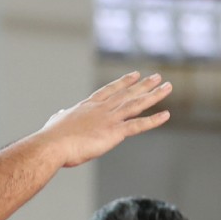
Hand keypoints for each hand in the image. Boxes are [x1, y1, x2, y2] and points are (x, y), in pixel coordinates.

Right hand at [40, 72, 173, 167]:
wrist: (53, 145)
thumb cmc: (52, 137)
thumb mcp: (56, 121)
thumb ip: (61, 116)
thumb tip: (59, 113)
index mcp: (88, 106)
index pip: (110, 90)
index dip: (124, 82)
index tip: (136, 75)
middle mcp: (102, 109)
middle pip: (127, 93)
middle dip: (144, 85)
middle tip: (158, 77)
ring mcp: (109, 119)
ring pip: (136, 104)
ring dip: (154, 95)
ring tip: (167, 87)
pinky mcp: (114, 133)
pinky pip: (138, 125)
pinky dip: (153, 120)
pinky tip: (166, 115)